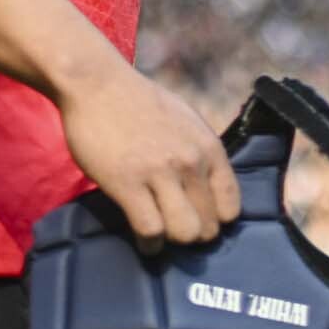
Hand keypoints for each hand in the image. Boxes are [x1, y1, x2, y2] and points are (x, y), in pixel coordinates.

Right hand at [54, 56, 239, 250]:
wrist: (97, 84)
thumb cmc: (139, 102)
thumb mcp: (185, 121)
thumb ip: (199, 153)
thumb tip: (205, 190)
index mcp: (209, 147)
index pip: (231, 206)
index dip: (215, 219)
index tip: (197, 218)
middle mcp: (190, 162)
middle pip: (209, 226)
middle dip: (193, 234)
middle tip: (175, 228)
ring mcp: (160, 173)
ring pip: (184, 232)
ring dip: (172, 240)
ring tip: (160, 233)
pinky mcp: (128, 183)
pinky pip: (150, 230)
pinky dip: (149, 243)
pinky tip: (144, 240)